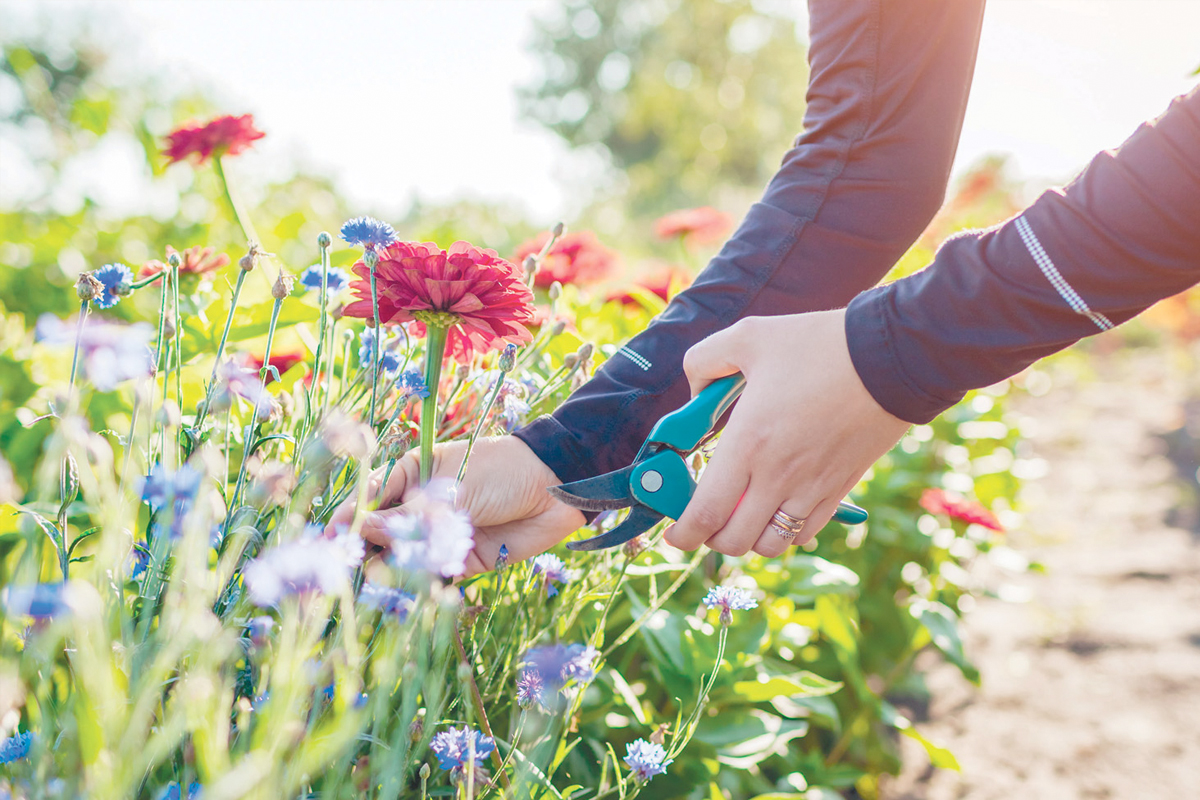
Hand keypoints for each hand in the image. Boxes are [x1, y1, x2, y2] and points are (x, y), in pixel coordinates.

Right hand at [327, 435, 585, 576]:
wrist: (558, 489)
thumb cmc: (503, 470)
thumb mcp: (454, 488)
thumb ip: (412, 515)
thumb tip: (363, 529)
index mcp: (411, 474)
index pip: (368, 498)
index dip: (348, 520)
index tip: (330, 541)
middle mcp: (419, 506)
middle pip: (378, 535)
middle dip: (362, 553)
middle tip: (347, 572)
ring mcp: (438, 535)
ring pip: (401, 560)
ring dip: (389, 574)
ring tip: (378, 586)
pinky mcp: (460, 562)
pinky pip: (431, 578)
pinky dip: (420, 588)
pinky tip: (409, 595)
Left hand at [664, 310, 910, 556]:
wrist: (891, 357)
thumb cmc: (819, 344)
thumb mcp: (749, 335)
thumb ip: (705, 360)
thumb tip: (695, 391)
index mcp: (748, 443)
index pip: (705, 514)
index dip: (682, 534)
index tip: (673, 533)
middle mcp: (777, 476)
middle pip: (732, 540)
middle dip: (708, 537)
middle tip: (703, 515)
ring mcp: (811, 487)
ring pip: (769, 544)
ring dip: (747, 538)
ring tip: (739, 514)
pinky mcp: (839, 489)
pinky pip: (804, 532)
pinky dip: (783, 532)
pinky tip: (775, 508)